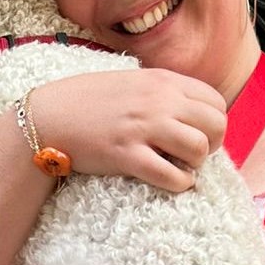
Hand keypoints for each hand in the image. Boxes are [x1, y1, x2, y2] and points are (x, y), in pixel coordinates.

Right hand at [28, 70, 226, 191]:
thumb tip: (192, 110)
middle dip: (211, 145)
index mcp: (162, 80)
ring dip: (195, 164)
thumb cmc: (87, 100)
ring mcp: (143, 128)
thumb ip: (163, 91)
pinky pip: (173, 177)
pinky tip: (169, 181)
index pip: (216, 102)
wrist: (47, 116)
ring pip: (199, 150)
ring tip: (178, 166)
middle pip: (216, 125)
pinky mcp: (128, 156)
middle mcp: (158, 101)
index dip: (214, 122)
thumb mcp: (131, 81)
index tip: (198, 134)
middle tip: (192, 154)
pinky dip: (179, 184)